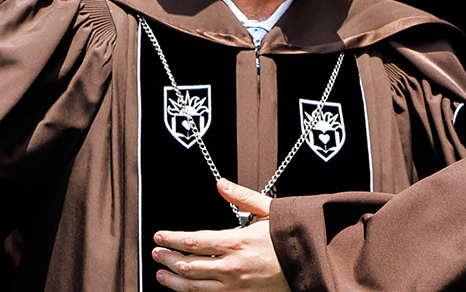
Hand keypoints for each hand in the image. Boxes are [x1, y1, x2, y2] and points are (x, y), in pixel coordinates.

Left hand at [153, 179, 287, 290]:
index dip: (172, 238)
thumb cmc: (289, 236)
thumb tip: (221, 184)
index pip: (192, 241)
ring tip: (161, 274)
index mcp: (236, 242)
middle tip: (156, 252)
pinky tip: (184, 287)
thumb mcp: (269, 210)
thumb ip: (242, 196)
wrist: (310, 263)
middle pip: (187, 265)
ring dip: (172, 280)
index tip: (159, 235)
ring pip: (192, 286)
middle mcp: (231, 266)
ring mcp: (234, 286)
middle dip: (166, 258)